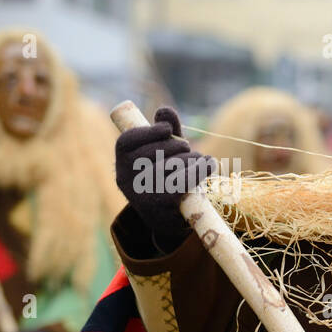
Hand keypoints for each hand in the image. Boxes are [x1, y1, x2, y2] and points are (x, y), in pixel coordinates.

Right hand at [114, 107, 216, 247]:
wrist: (170, 220)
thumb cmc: (167, 178)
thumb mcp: (163, 153)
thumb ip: (164, 131)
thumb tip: (164, 111)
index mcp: (121, 163)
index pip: (127, 141)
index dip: (148, 132)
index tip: (168, 129)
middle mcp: (126, 179)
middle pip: (156, 151)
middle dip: (179, 146)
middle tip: (189, 150)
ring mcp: (142, 194)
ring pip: (173, 165)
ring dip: (193, 159)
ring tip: (201, 161)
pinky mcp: (162, 206)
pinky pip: (182, 181)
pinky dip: (200, 169)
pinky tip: (209, 164)